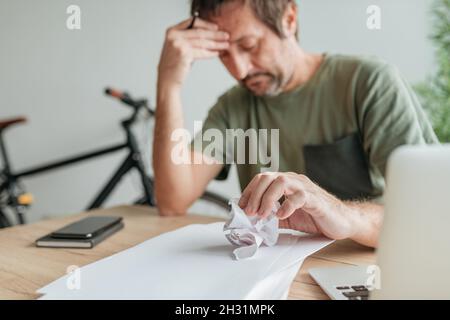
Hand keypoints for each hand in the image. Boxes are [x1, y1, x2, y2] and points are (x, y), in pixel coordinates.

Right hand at [157, 18, 229, 90]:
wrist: (167, 80)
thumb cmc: (173, 66)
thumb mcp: (177, 47)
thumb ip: (187, 39)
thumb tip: (206, 35)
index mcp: (172, 31)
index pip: (192, 22)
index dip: (206, 24)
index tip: (216, 28)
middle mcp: (174, 36)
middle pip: (199, 32)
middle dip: (215, 34)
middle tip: (226, 36)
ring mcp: (178, 44)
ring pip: (202, 42)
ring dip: (216, 44)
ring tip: (225, 45)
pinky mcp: (184, 54)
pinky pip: (202, 52)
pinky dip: (211, 53)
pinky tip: (218, 53)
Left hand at [238, 172, 356, 239]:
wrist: (342, 221)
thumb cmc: (315, 217)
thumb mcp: (287, 218)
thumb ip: (271, 217)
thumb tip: (252, 222)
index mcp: (286, 183)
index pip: (262, 179)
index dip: (249, 192)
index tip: (241, 207)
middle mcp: (295, 181)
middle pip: (268, 177)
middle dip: (255, 195)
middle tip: (250, 212)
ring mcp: (306, 188)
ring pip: (281, 182)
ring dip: (267, 198)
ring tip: (263, 214)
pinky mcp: (316, 199)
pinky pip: (300, 197)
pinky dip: (287, 206)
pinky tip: (281, 215)